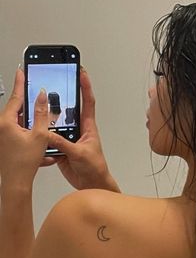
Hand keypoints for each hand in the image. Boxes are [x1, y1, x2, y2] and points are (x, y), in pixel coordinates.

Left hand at [0, 69, 48, 195]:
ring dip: (31, 122)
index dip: (21, 83)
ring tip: (41, 127)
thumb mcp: (39, 135)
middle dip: (28, 104)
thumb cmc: (24, 163)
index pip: (16, 97)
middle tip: (36, 94)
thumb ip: (42, 114)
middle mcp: (1, 127)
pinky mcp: (5, 142)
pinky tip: (38, 141)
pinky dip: (29, 133)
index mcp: (6, 122)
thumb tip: (42, 97)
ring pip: (19, 121)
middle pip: (17, 109)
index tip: (21, 71)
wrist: (16, 183)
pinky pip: (18, 132)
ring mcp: (2, 135)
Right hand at [47, 69, 119, 191]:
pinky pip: (50, 138)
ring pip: (56, 124)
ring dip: (49, 118)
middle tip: (55, 83)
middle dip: (63, 96)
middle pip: (69, 109)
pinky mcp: (61, 148)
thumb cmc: (95, 168)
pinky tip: (38, 133)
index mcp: (88, 126)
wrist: (91, 183)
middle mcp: (78, 130)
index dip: (85, 87)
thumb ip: (64, 144)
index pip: (88, 102)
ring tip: (40, 109)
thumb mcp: (80, 154)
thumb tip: (50, 134)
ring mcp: (68, 138)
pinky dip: (44, 136)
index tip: (82, 73)